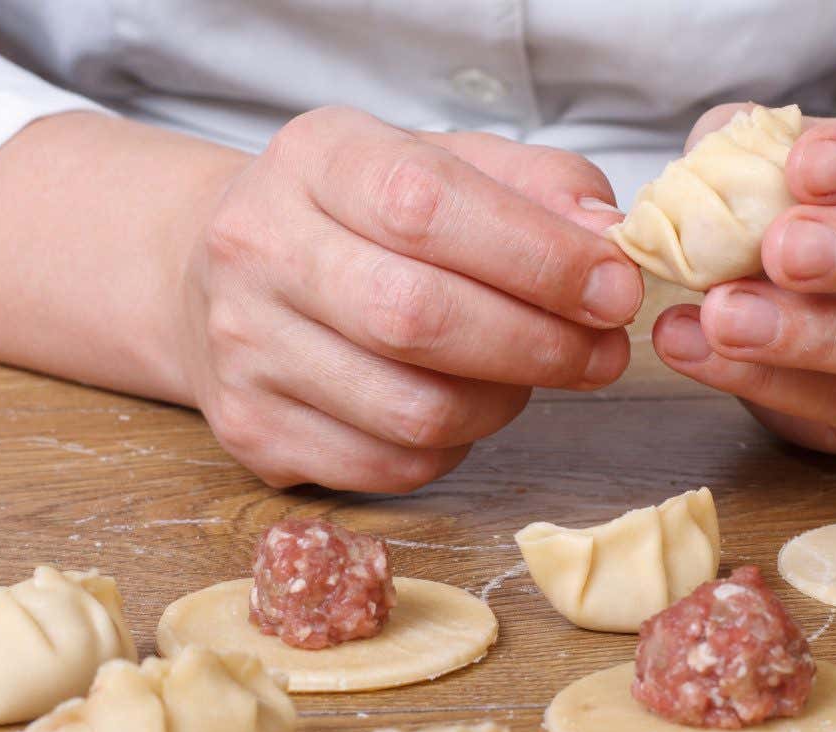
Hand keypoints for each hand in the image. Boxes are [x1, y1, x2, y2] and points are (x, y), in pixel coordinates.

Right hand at [178, 106, 639, 490]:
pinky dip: (455, 447)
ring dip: (504, 402)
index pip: (428, 206)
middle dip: (539, 344)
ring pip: (412, 411)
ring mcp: (244, 349)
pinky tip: (465, 407)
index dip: (538, 257)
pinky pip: (391, 467)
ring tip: (530, 373)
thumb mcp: (443, 163)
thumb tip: (607, 239)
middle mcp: (259, 248)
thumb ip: (534, 186)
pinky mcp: (252, 430)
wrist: (223, 274)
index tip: (613, 288)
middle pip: (417, 319)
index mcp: (315, 159)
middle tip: (604, 352)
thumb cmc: (359, 218)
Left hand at [652, 99, 835, 452]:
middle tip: (782, 251)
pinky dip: (765, 381)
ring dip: (819, 336)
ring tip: (723, 317)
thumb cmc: (806, 207)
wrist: (821, 296)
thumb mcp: (771, 157)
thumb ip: (747, 149)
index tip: (804, 167)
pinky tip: (695, 349)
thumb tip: (710, 168)